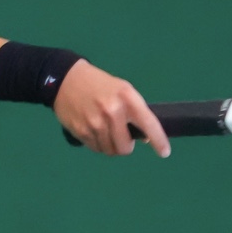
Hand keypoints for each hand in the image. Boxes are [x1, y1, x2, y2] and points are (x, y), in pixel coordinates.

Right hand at [53, 59, 170, 156]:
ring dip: (111, 146)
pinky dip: (98, 144)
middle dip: (126, 146)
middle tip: (123, 137)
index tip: (165, 152)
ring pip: (110, 150)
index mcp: (127, 98)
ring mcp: (95, 123)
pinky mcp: (81, 130)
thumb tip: (145, 138)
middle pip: (125, 147)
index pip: (148, 124)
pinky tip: (94, 131)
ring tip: (106, 131)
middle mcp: (112, 111)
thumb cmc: (100, 85)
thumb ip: (135, 112)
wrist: (66, 80)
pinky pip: (96, 148)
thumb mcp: (122, 90)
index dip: (158, 140)